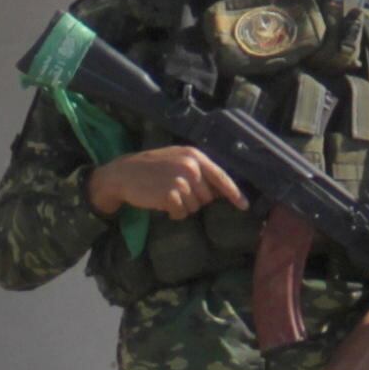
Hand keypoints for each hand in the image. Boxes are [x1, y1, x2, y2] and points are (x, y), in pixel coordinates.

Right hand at [88, 146, 234, 221]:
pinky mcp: (170, 194)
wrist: (123, 173)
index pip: (221, 177)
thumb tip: (219, 192)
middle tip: (175, 191)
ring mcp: (181, 180)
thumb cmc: (151, 168)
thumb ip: (198, 170)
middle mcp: (191, 166)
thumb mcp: (176, 160)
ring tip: (166, 195)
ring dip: (182, 207)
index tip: (245, 206)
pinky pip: (181, 213)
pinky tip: (161, 202)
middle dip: (195, 200)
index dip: (234, 194)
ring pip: (195, 207)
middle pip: (207, 197)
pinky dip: (173, 213)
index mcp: (194, 156)